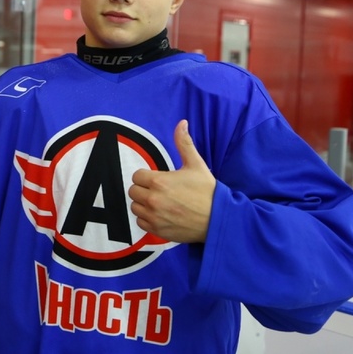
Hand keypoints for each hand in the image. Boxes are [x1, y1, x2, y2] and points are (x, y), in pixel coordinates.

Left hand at [128, 119, 215, 242]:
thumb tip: (182, 123)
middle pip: (133, 191)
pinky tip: (161, 215)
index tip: (158, 179)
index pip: (137, 176)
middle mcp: (153, 200)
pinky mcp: (157, 230)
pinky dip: (147, 219)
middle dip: (144, 189)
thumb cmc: (207, 191)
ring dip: (143, 204)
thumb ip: (184, 143)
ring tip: (160, 202)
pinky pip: (141, 222)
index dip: (146, 176)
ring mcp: (154, 217)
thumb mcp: (196, 164)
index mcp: (158, 182)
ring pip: (135, 207)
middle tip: (159, 191)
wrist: (219, 219)